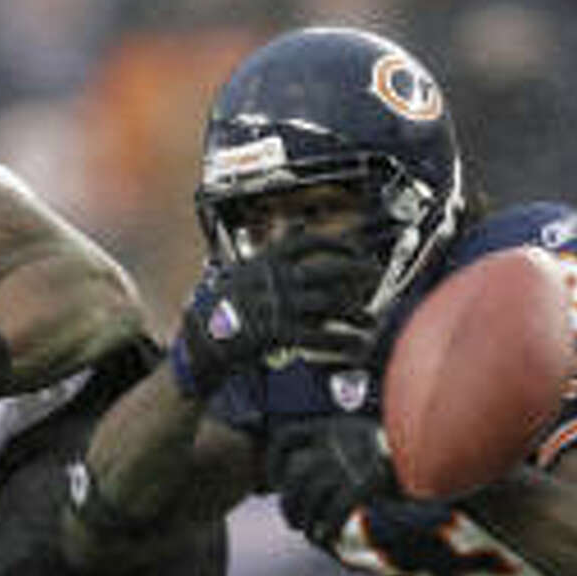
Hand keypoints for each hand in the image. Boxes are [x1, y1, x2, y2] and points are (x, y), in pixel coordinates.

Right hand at [170, 234, 374, 396]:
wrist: (199, 341)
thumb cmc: (222, 310)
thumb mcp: (241, 273)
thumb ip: (271, 257)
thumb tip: (298, 229)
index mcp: (264, 261)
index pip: (307, 242)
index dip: (335, 243)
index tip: (355, 248)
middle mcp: (274, 279)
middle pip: (328, 270)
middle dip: (358, 272)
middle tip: (377, 276)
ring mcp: (277, 306)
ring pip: (330, 305)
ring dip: (356, 313)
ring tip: (371, 321)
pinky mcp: (278, 334)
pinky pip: (320, 337)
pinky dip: (342, 342)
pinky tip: (356, 347)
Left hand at [266, 415, 396, 546]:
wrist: (434, 452)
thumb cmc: (397, 452)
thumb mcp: (361, 436)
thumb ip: (335, 448)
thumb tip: (308, 475)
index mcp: (331, 427)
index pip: (285, 438)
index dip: (273, 462)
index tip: (275, 482)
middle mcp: (335, 442)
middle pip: (294, 475)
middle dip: (289, 503)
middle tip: (293, 521)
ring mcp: (349, 463)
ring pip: (311, 495)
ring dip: (306, 519)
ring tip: (310, 532)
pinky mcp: (365, 484)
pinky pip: (335, 511)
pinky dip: (327, 526)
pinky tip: (327, 536)